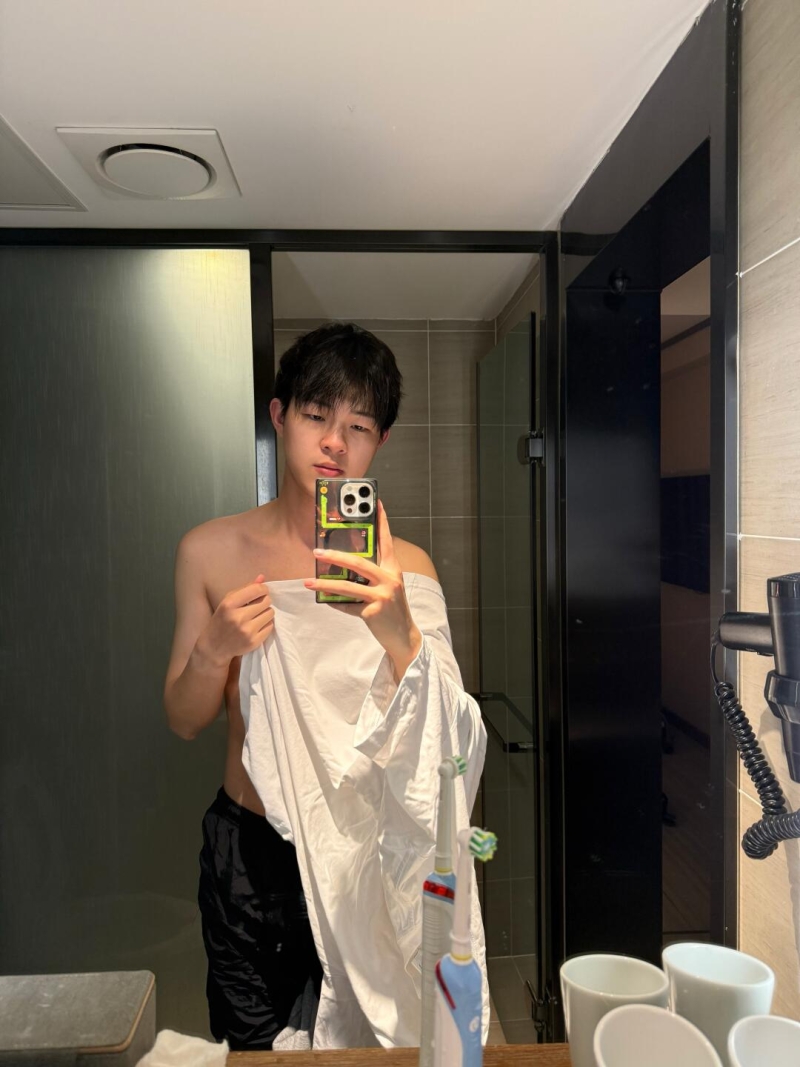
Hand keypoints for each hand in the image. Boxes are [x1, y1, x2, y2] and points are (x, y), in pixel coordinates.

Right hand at [195, 575, 274, 668]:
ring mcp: (247, 631)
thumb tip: (262, 578)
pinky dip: (266, 624)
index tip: (261, 592)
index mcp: (229, 604)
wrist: (214, 647)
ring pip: (271, 613)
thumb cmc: (222, 620)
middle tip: (257, 605)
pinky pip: (270, 626)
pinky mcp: (254, 642)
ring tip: (256, 616)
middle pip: (266, 601)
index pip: (257, 590)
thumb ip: (245, 589)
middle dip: (264, 601)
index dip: (262, 589)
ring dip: (266, 613)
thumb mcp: (228, 601)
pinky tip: (256, 626)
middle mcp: (238, 617)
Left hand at [305, 502, 422, 680]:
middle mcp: (390, 579)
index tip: (375, 502)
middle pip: (359, 562)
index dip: (382, 521)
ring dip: (324, 584)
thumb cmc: (392, 610)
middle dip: (335, 556)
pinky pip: (348, 606)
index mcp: (393, 570)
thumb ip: (372, 576)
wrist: (404, 637)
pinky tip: (326, 602)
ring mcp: (383, 595)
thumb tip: (344, 567)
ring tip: (308, 582)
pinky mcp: (374, 612)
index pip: (386, 541)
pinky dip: (336, 604)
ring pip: (348, 586)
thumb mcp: (387, 588)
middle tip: (317, 551)